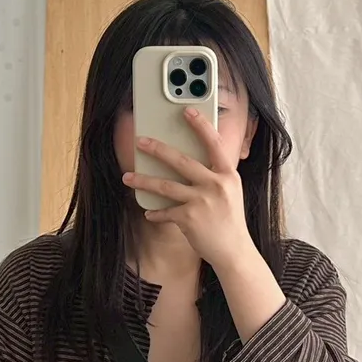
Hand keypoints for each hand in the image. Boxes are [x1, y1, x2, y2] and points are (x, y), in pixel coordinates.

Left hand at [122, 107, 252, 269]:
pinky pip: (165, 211)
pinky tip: (149, 213)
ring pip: (165, 186)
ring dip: (143, 181)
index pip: (213, 143)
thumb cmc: (229, 221)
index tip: (187, 111)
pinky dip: (155, 213)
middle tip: (141, 141)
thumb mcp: (230, 192)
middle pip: (181, 161)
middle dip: (158, 149)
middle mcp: (216, 184)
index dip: (200, 125)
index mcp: (228, 175)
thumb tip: (188, 161)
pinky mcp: (189, 218)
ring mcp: (202, 201)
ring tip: (128, 177)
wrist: (234, 251)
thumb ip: (214, 175)